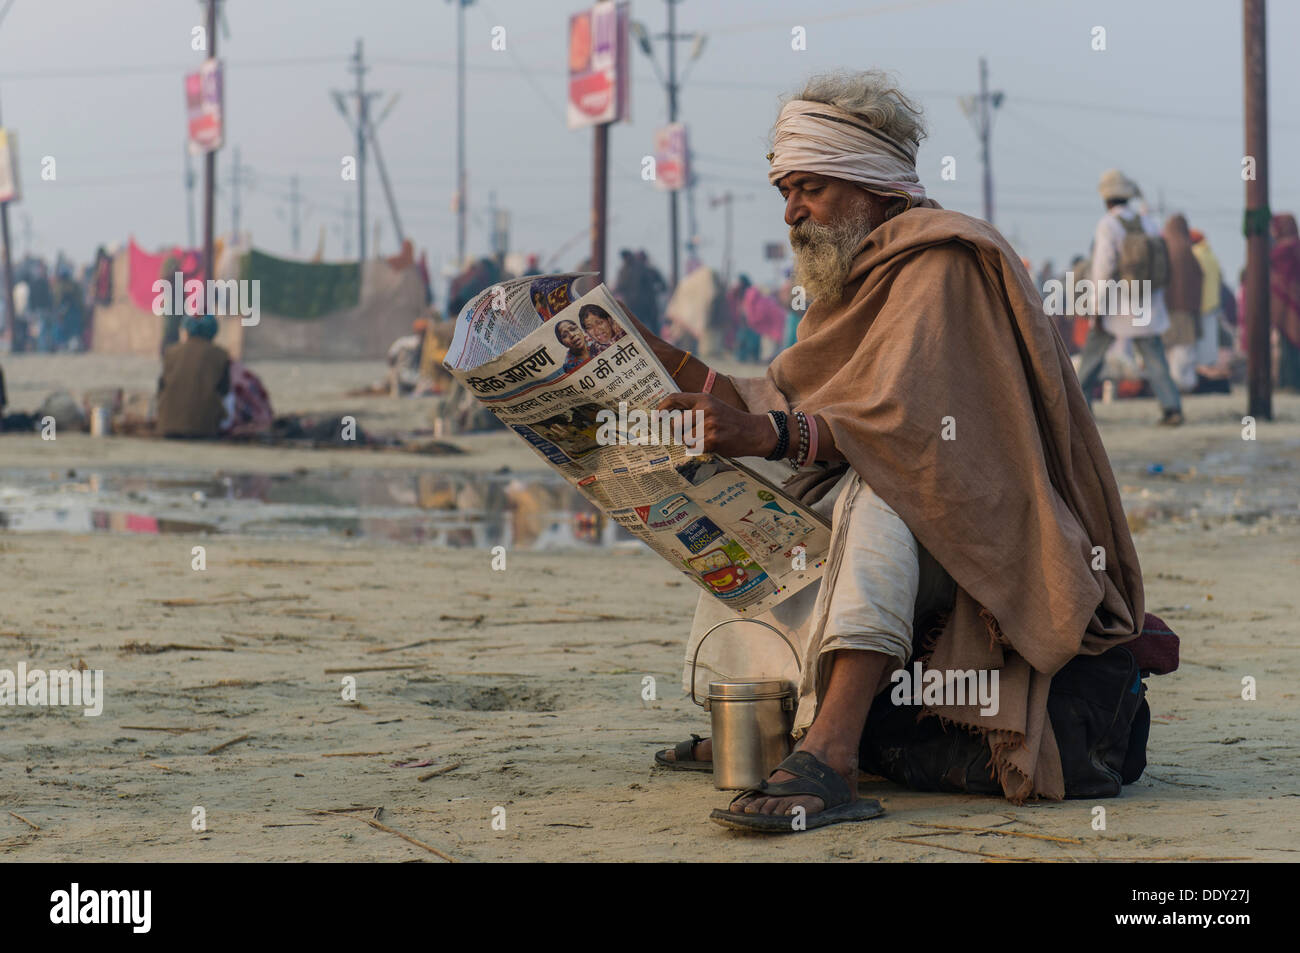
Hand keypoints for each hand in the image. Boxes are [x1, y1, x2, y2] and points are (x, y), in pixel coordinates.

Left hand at [656, 392, 777, 457]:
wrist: (754, 431)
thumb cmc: (730, 421)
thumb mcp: (714, 407)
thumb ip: (695, 408)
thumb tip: (669, 417)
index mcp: (703, 398)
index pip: (674, 398)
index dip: (662, 407)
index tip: (656, 416)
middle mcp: (704, 409)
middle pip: (675, 424)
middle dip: (677, 433)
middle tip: (687, 435)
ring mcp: (708, 424)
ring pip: (684, 438)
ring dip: (690, 442)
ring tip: (705, 439)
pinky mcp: (712, 439)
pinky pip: (695, 448)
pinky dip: (700, 449)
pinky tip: (712, 444)